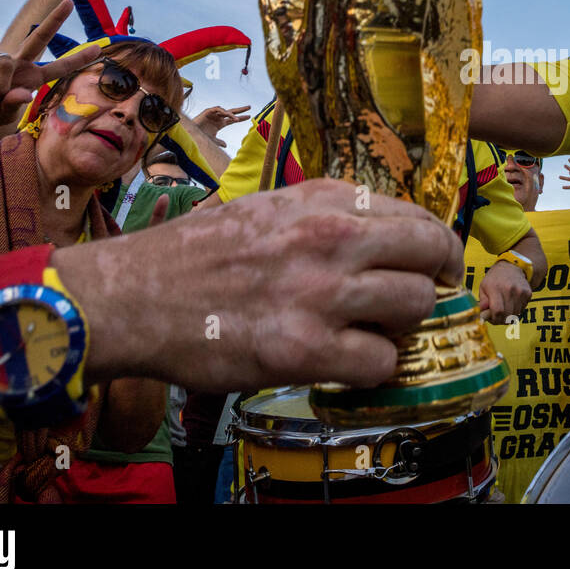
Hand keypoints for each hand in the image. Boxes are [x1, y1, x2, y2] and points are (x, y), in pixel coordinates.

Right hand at [0, 0, 101, 130]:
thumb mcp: (1, 116)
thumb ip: (13, 105)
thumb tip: (26, 92)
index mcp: (29, 78)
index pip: (58, 67)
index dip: (77, 59)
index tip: (99, 48)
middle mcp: (16, 64)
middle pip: (38, 39)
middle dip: (54, 20)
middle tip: (69, 2)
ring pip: (8, 64)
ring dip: (2, 86)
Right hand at [69, 177, 463, 390]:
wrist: (131, 297)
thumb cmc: (195, 256)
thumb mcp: (269, 208)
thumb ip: (328, 216)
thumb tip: (385, 234)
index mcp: (322, 200)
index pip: (416, 215)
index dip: (433, 245)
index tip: (431, 263)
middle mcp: (329, 237)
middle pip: (431, 252)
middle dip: (438, 278)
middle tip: (427, 298)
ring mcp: (320, 294)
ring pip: (416, 306)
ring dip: (402, 326)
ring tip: (372, 332)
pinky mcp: (305, 350)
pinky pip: (381, 362)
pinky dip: (372, 369)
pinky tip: (346, 364)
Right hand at [192, 105, 250, 145]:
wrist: (190, 134)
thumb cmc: (200, 136)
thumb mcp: (212, 140)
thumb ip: (219, 142)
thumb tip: (226, 145)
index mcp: (220, 123)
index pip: (232, 120)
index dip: (240, 118)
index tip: (249, 117)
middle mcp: (218, 117)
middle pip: (231, 112)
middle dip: (240, 110)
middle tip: (249, 107)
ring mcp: (213, 114)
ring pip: (225, 111)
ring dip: (232, 114)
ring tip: (237, 119)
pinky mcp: (208, 111)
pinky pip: (218, 109)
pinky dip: (224, 112)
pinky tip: (229, 115)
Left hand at [478, 261, 532, 325]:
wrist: (512, 266)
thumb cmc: (495, 278)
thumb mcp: (483, 286)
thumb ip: (483, 302)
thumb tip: (483, 315)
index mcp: (495, 288)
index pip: (497, 311)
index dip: (494, 319)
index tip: (491, 318)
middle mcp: (509, 289)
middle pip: (507, 315)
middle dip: (500, 319)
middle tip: (496, 315)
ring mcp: (520, 292)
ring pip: (515, 314)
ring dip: (508, 315)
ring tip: (504, 307)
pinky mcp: (528, 293)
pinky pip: (522, 310)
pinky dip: (516, 310)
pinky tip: (511, 302)